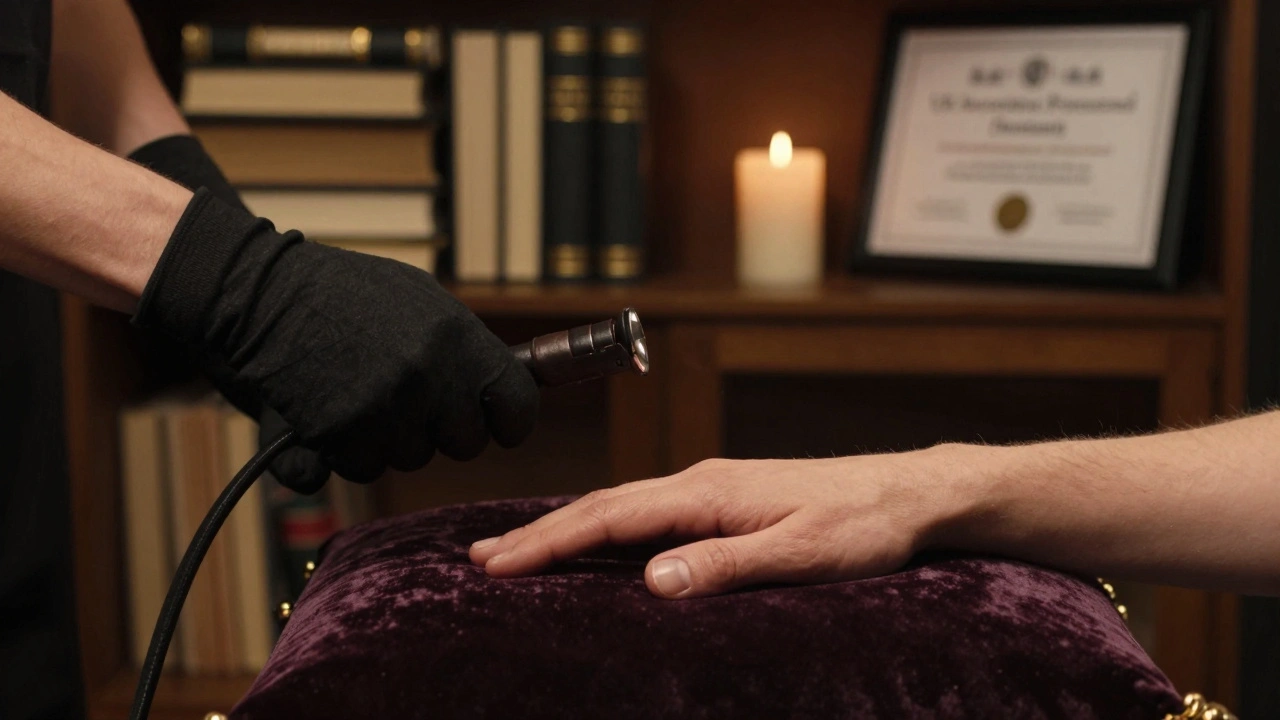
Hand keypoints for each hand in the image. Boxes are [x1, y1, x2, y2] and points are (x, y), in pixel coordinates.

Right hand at [134, 190, 539, 485]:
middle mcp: (426, 377)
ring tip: (362, 390)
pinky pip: (363, 468)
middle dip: (443, 429)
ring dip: (393, 438)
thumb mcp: (421, 300)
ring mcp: (381, 409)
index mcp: (457, 338)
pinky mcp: (337, 435)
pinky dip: (349, 451)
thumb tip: (512, 389)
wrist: (260, 294)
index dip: (509, 420)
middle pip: (465, 443)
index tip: (497, 423)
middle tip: (412, 400)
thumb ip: (467, 347)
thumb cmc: (345, 293)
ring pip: (412, 458)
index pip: (518, 407)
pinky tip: (332, 410)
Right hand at [470, 446, 982, 598]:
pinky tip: (594, 542)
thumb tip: (650, 582)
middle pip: (602, 506)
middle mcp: (700, 482)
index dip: (550, 542)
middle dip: (539, 534)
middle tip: (481, 559)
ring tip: (519, 551)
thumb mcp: (800, 555)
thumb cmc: (862, 524)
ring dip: (567, 529)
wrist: (909, 494)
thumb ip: (725, 567)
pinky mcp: (726, 499)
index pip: (611, 517)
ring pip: (622, 507)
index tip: (499, 565)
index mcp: (708, 492)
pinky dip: (606, 527)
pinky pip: (648, 512)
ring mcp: (712, 488)